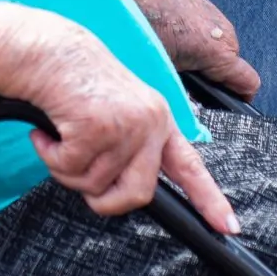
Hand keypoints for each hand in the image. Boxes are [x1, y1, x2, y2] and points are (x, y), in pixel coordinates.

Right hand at [13, 16, 236, 229]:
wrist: (47, 49)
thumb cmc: (72, 80)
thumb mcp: (115, 112)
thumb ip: (129, 147)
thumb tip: (119, 191)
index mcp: (158, 118)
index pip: (189, 167)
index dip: (210, 200)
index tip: (230, 227)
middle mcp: (150, 121)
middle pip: (137, 194)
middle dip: (103, 200)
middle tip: (76, 174)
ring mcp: (126, 124)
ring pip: (94, 185)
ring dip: (66, 169)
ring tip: (58, 136)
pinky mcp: (98, 127)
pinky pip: (69, 169)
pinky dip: (50, 155)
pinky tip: (46, 132)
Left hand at [118, 0, 259, 100]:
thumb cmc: (142, 22)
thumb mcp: (160, 65)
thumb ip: (180, 91)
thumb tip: (184, 111)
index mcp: (219, 50)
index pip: (248, 84)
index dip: (235, 101)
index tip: (216, 107)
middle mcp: (224, 32)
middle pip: (228, 69)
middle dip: (209, 79)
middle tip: (179, 81)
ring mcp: (214, 16)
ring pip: (214, 50)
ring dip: (197, 58)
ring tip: (166, 55)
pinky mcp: (201, 3)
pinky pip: (203, 31)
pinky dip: (190, 39)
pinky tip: (165, 36)